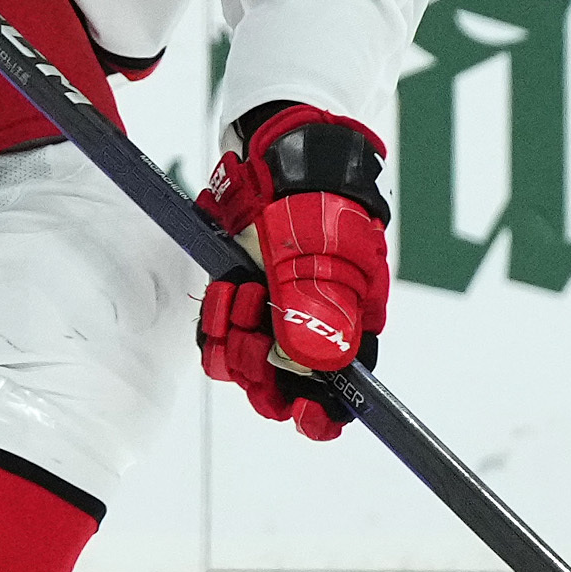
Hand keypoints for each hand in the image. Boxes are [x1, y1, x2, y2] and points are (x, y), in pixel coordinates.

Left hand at [193, 105, 390, 442]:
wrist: (278, 156)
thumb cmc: (313, 201)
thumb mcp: (321, 254)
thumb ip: (319, 310)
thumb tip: (325, 370)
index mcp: (350, 322)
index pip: (342, 390)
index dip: (322, 413)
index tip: (301, 415)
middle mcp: (314, 326)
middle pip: (285, 385)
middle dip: (261, 365)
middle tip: (252, 326)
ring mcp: (277, 314)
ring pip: (249, 362)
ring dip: (236, 337)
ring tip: (240, 294)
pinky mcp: (245, 299)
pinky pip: (224, 335)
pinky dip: (220, 320)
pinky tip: (228, 290)